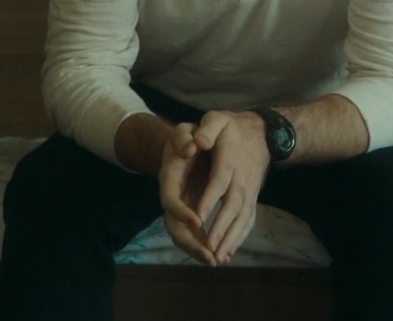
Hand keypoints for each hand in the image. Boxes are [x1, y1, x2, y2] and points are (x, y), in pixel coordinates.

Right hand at [158, 123, 216, 265]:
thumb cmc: (186, 137)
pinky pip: (195, 235)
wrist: (185, 145)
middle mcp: (172, 198)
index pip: (169, 201)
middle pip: (174, 228)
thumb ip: (184, 138)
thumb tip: (190, 148)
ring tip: (218, 261)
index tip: (198, 221)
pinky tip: (223, 254)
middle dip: (191, 243)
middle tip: (210, 256)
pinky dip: (206, 245)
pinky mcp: (191, 213)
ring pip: (184, 236)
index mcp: (168, 179)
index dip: (182, 213)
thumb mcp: (184, 131)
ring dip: (199, 250)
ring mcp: (181, 208)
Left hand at [190, 111, 270, 264]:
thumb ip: (208, 129)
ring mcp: (250, 190)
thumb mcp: (217, 118)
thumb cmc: (233, 127)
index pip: (219, 182)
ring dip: (232, 238)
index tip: (198, 218)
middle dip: (221, 228)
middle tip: (209, 248)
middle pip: (233, 205)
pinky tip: (230, 252)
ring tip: (219, 257)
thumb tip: (199, 142)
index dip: (210, 199)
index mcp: (230, 160)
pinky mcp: (253, 197)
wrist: (263, 133)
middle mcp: (242, 178)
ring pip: (243, 217)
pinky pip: (248, 220)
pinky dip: (240, 237)